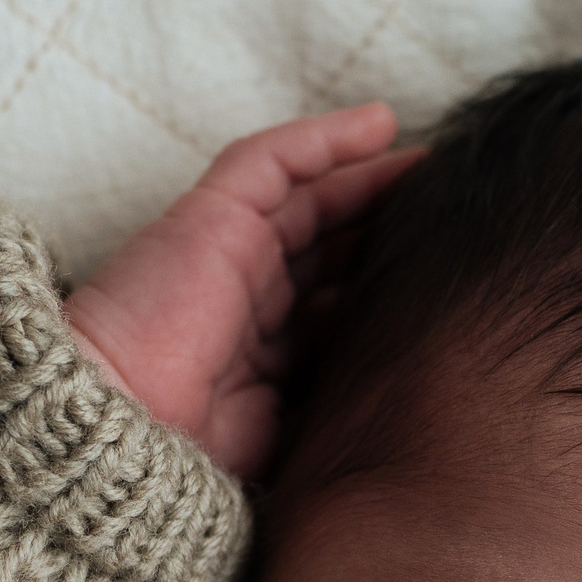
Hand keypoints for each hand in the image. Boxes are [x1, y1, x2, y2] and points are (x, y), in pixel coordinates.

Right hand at [64, 103, 422, 480]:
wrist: (122, 438)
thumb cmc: (197, 457)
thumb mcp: (293, 434)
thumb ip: (336, 402)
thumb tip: (405, 393)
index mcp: (266, 352)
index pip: (339, 301)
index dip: (388, 284)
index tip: (453, 279)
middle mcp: (250, 296)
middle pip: (334, 245)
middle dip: (390, 225)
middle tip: (459, 210)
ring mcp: (230, 252)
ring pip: (311, 196)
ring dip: (372, 175)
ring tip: (437, 163)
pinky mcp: (209, 218)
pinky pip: (270, 160)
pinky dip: (322, 139)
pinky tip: (380, 124)